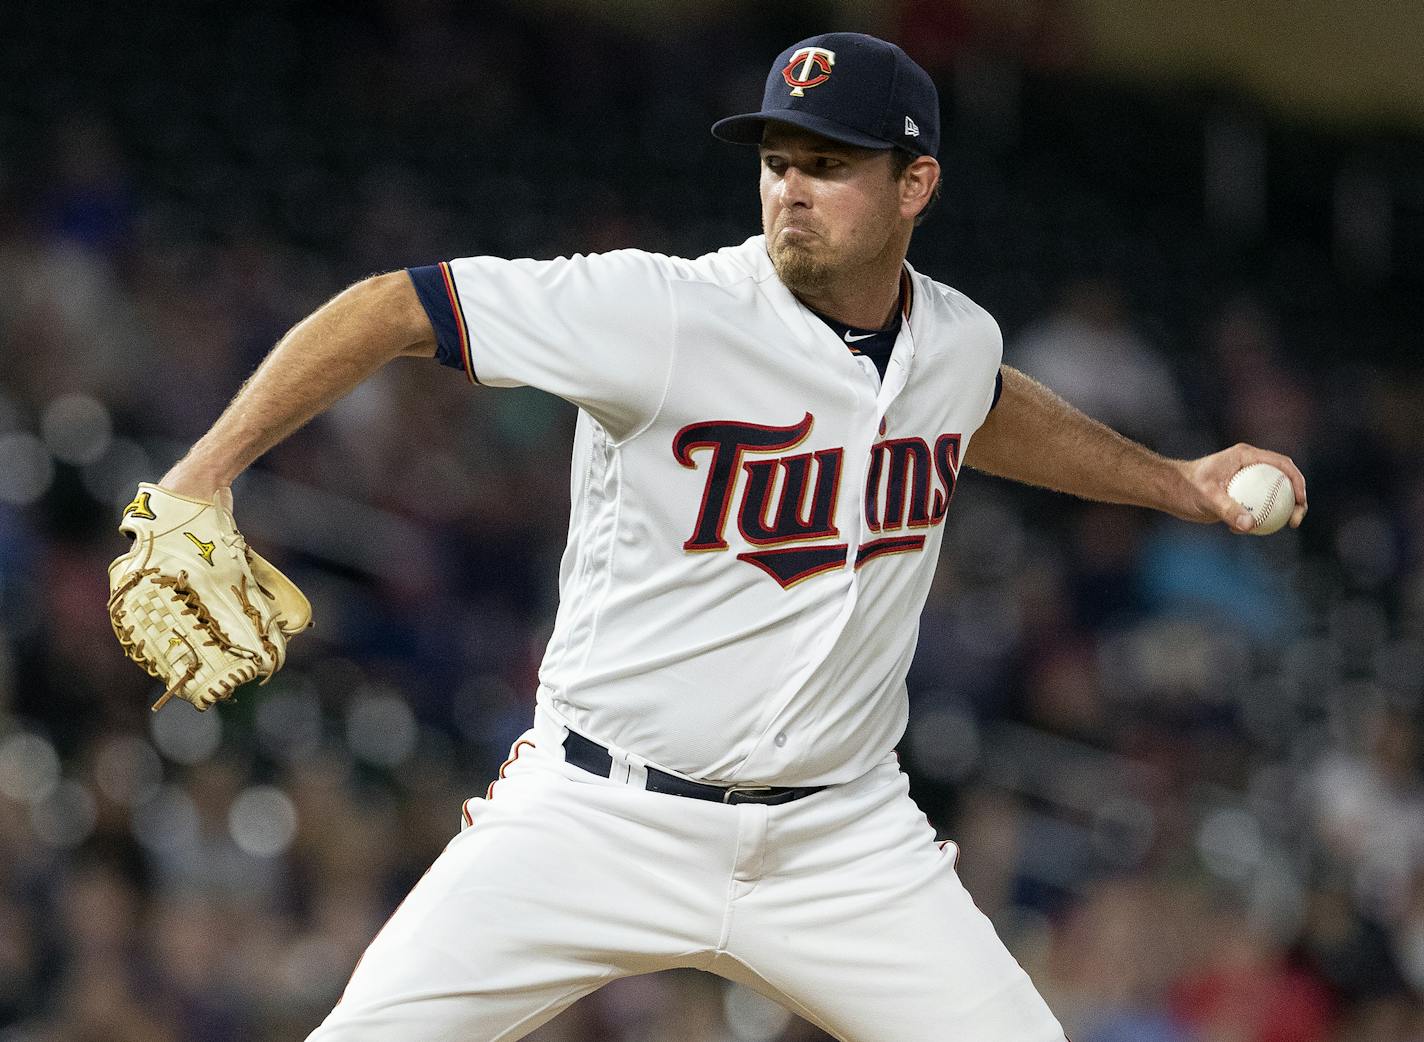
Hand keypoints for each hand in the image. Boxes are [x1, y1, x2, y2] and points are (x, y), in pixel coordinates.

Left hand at [1176, 444, 1307, 532]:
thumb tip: (1250, 526)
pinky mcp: (1240, 495)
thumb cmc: (1185, 488)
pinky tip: (1245, 530)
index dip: (1298, 481)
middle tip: (1296, 520)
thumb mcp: (1207, 497)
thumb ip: (1228, 509)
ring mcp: (1246, 480)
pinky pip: (1258, 507)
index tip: (1301, 502)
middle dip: (1296, 499)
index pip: (1282, 465)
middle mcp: (1250, 466)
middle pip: (1284, 480)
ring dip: (1280, 511)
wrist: (1169, 492)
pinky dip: (1259, 519)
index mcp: (1246, 456)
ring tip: (1282, 527)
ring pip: (1273, 495)